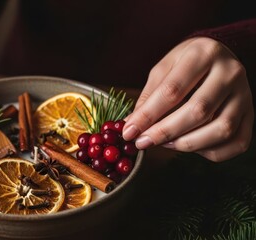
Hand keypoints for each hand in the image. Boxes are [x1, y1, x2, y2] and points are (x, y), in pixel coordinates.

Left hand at [122, 37, 253, 161]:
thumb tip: (132, 126)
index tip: (129, 131)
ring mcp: (245, 94)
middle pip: (198, 111)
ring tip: (164, 144)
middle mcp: (230, 72)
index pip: (173, 90)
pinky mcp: (252, 114)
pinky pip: (237, 143)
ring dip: (187, 144)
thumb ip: (149, 96)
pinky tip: (189, 146)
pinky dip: (210, 152)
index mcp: (204, 54)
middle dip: (165, 132)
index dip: (148, 115)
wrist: (218, 57)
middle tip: (143, 142)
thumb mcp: (163, 69)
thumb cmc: (185, 64)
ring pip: (221, 130)